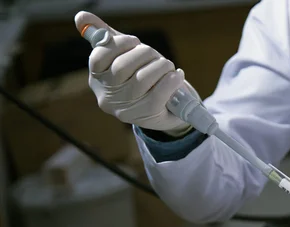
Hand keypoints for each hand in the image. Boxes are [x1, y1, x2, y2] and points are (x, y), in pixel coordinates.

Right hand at [74, 11, 196, 135]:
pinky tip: (177, 75)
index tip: (135, 41)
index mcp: (98, 80)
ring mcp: (127, 109)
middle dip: (144, 54)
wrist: (168, 109)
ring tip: (167, 65)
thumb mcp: (124, 56)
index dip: (119, 44)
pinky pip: (159, 93)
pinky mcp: (148, 116)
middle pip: (122, 67)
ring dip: (160, 66)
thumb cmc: (143, 78)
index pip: (98, 58)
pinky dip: (171, 80)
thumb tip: (82, 17)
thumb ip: (105, 38)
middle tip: (155, 55)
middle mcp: (108, 97)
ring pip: (142, 79)